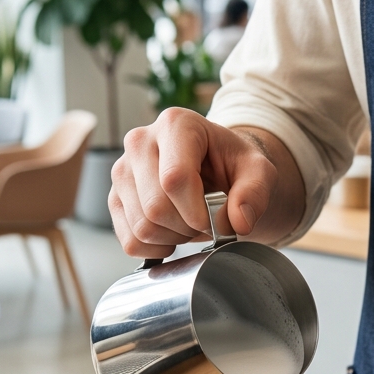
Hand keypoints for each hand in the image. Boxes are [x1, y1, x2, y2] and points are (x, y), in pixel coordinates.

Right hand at [109, 109, 281, 258]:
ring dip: (174, 237)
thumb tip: (237, 222)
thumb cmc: (233, 167)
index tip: (217, 220)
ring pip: (142, 227)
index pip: (174, 178)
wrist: (215, 171)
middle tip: (206, 220)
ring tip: (190, 223)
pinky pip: (130, 241)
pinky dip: (156, 248)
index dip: (198, 212)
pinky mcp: (115, 198)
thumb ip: (254, 193)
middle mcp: (140, 141)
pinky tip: (172, 233)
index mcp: (176, 124)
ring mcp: (122, 171)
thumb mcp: (258, 172)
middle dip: (188, 227)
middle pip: (155, 207)